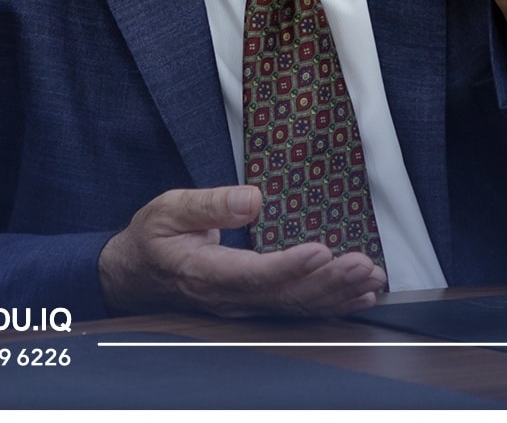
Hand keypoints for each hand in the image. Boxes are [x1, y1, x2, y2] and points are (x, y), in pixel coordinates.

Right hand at [98, 185, 385, 317]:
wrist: (136, 275)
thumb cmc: (153, 238)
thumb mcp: (169, 210)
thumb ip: (210, 205)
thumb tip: (253, 198)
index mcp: (205, 273)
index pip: (252, 274)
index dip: (289, 266)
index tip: (320, 251)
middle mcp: (229, 298)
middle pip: (284, 296)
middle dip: (328, 282)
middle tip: (362, 265)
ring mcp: (243, 307)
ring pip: (296, 306)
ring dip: (337, 294)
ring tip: (370, 279)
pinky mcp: (255, 305)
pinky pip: (297, 309)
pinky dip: (332, 304)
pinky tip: (359, 297)